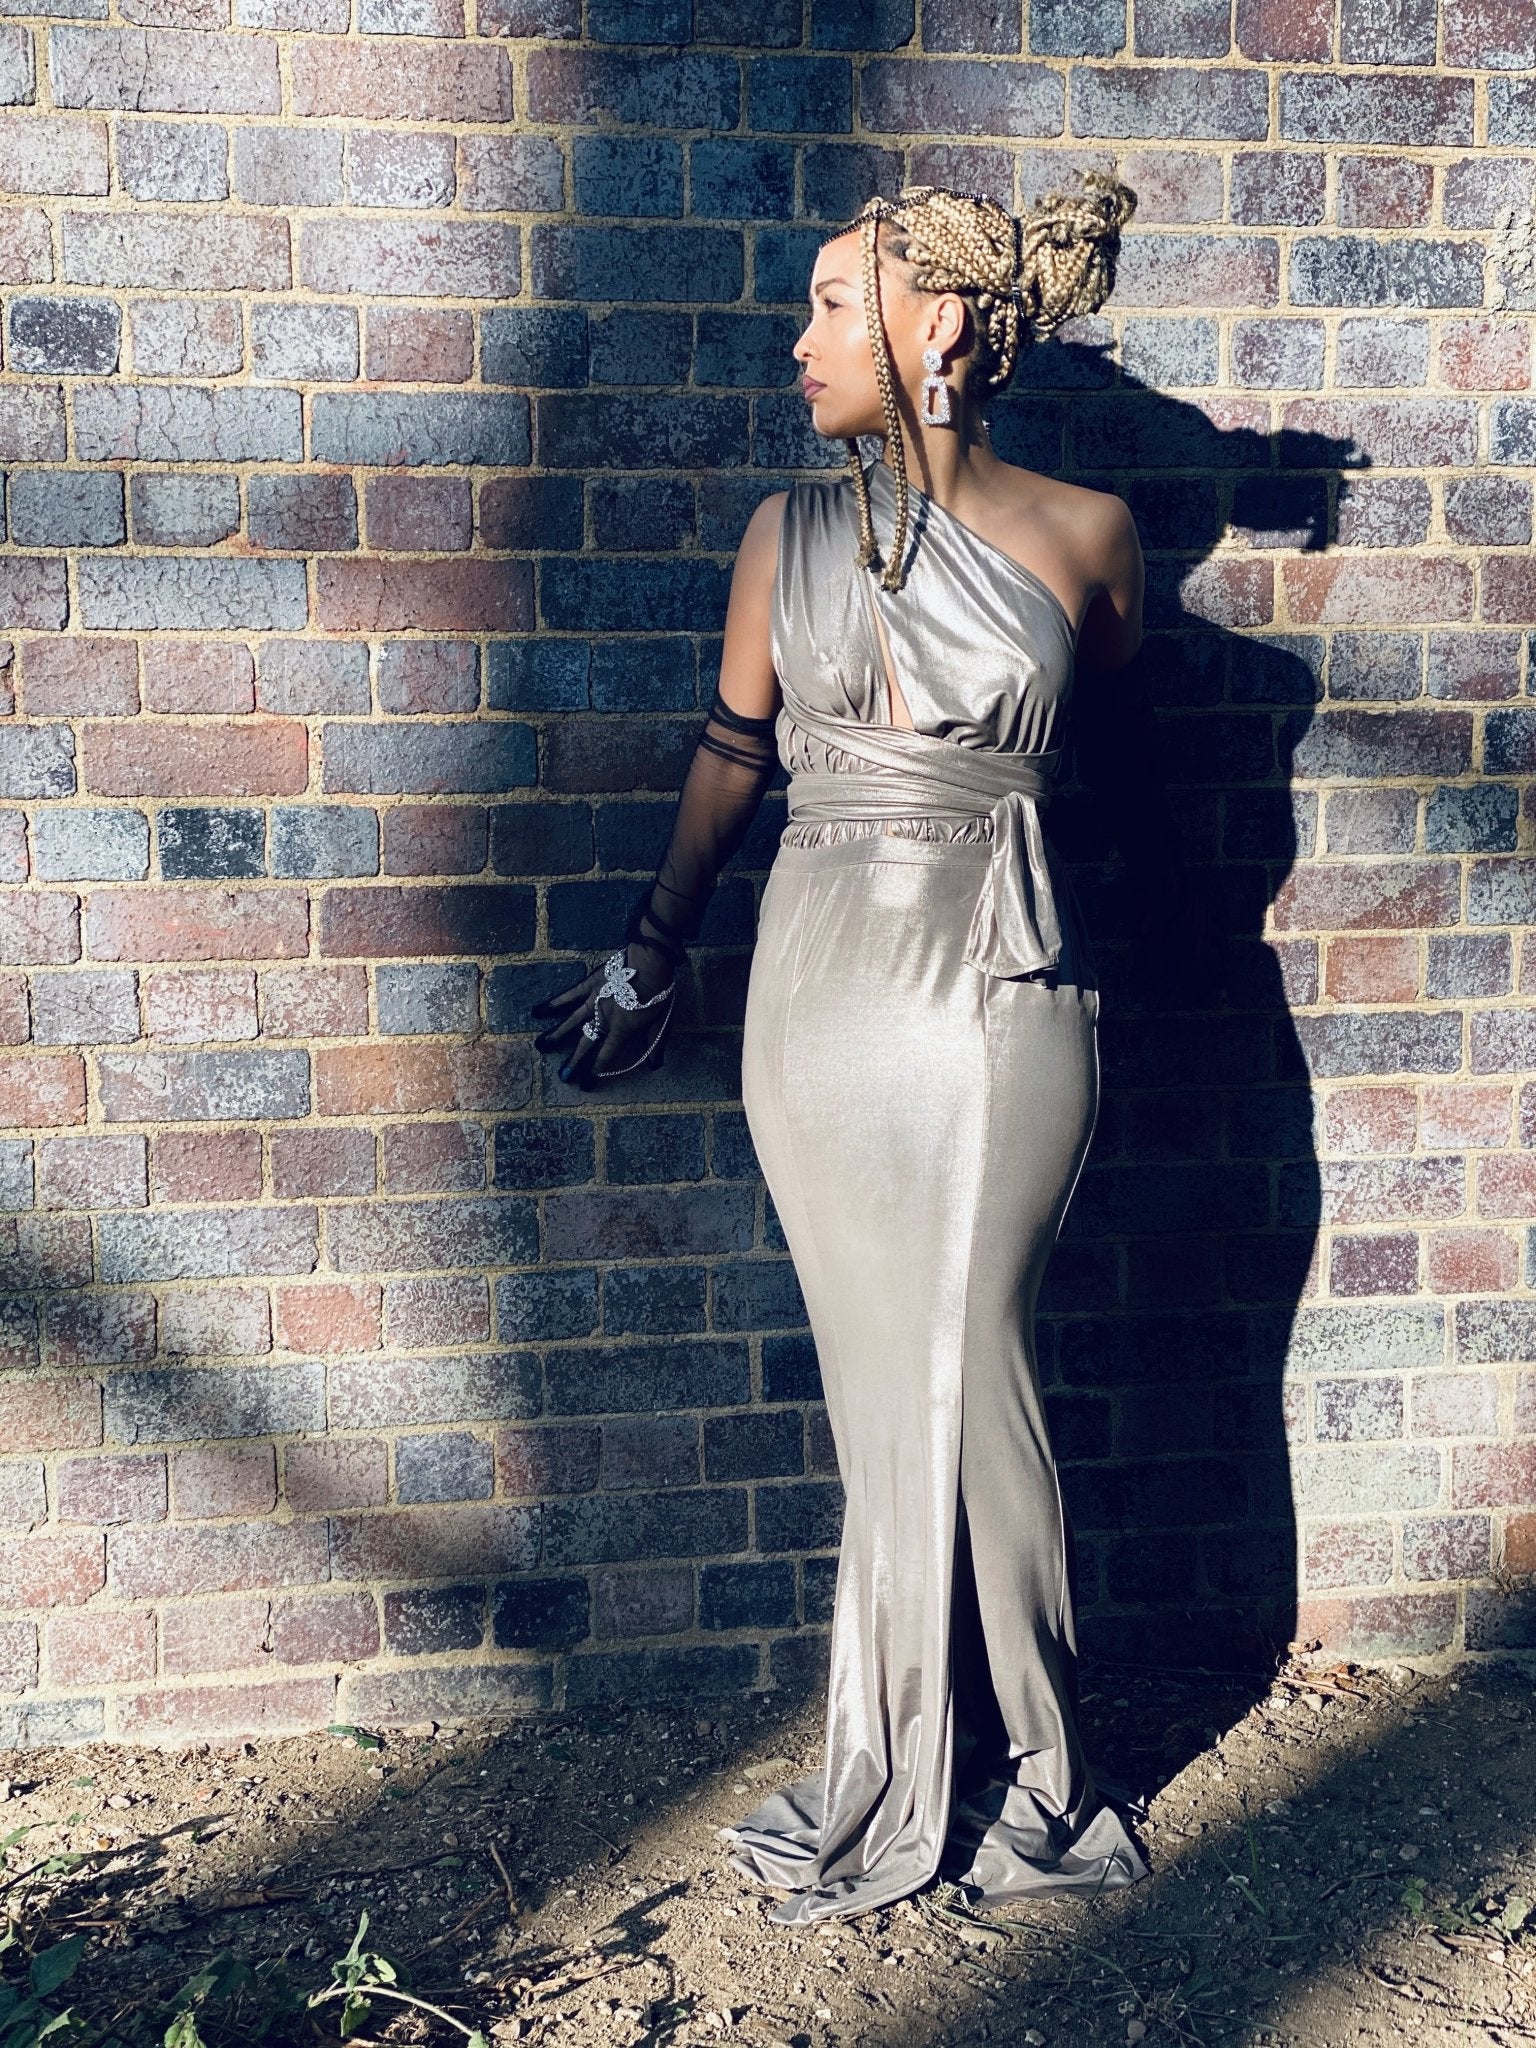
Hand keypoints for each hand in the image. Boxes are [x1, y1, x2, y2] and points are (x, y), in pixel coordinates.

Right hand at [530, 948, 676, 1090]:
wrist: (650, 963)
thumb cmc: (658, 991)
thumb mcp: (661, 1021)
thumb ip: (655, 1044)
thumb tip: (654, 1066)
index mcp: (621, 1030)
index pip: (606, 1055)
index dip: (596, 1071)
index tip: (586, 1084)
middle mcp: (603, 1019)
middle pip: (586, 1043)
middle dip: (574, 1061)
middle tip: (563, 1076)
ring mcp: (593, 1001)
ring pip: (572, 1022)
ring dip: (556, 1035)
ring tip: (541, 1046)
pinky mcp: (589, 984)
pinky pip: (569, 995)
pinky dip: (554, 1003)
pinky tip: (538, 1011)